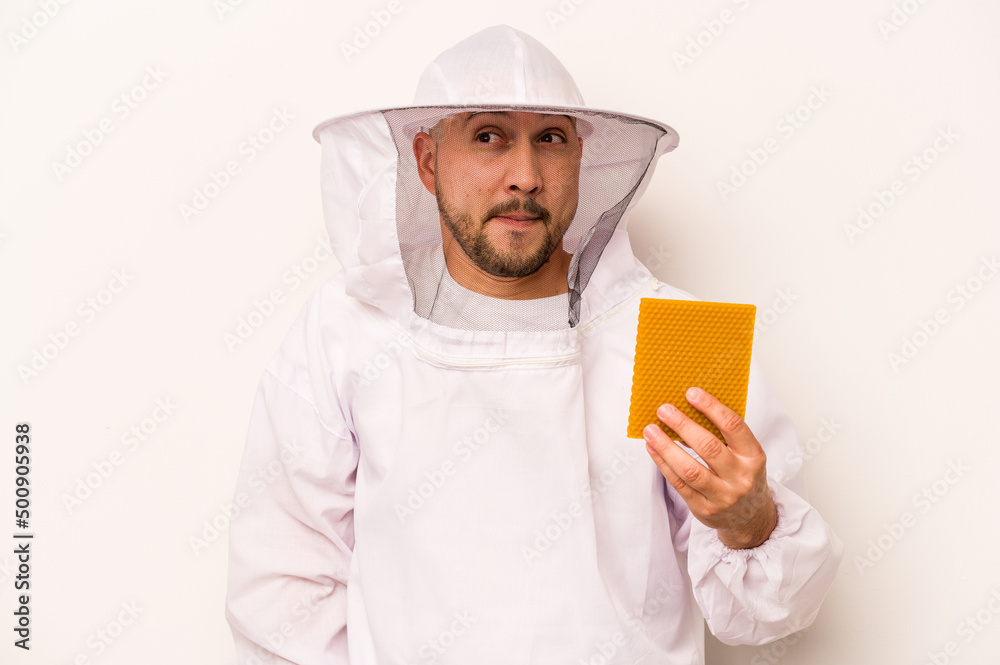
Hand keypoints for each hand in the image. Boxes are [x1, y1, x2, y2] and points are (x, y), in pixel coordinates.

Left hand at [643, 386, 776, 548]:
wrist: (750, 518)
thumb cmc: (743, 476)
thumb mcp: (745, 455)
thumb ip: (724, 435)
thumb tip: (688, 409)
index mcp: (753, 457)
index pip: (733, 426)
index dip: (711, 407)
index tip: (691, 393)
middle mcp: (740, 477)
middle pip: (708, 447)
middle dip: (683, 425)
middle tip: (664, 409)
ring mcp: (723, 496)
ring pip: (689, 469)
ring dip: (666, 447)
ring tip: (650, 430)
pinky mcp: (704, 509)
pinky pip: (679, 484)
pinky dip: (663, 464)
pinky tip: (653, 449)